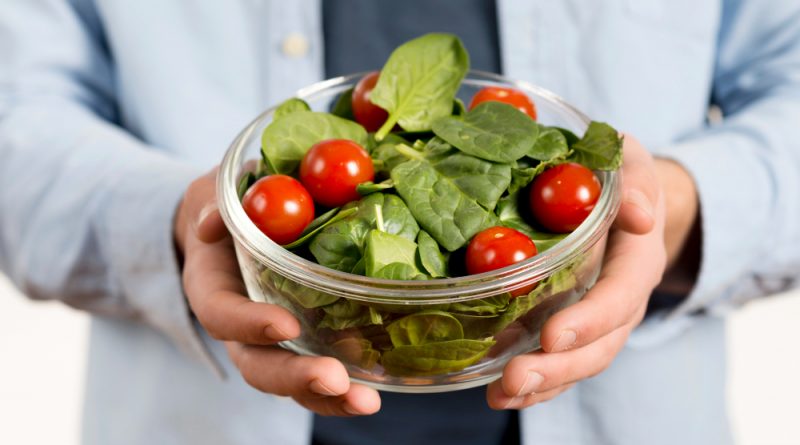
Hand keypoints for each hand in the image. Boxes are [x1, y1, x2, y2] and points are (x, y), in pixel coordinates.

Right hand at [174, 168, 380, 415]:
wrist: (237, 227)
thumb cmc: (231, 206)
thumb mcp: (216, 194)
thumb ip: (214, 206)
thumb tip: (212, 225)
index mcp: (212, 287)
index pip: (220, 313)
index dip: (249, 323)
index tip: (286, 326)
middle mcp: (240, 326)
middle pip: (258, 365)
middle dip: (295, 377)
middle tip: (334, 380)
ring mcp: (272, 342)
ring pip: (292, 381)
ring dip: (328, 398)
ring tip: (366, 402)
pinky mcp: (305, 342)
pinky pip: (321, 369)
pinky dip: (348, 385)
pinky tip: (380, 390)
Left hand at [487, 134, 692, 409]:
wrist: (623, 201)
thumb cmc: (619, 175)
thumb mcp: (632, 163)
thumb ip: (636, 183)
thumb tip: (638, 214)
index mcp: (636, 260)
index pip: (620, 295)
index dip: (590, 319)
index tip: (554, 335)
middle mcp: (620, 300)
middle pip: (599, 346)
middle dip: (558, 367)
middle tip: (515, 378)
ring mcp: (596, 321)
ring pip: (577, 364)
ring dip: (541, 385)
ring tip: (502, 395)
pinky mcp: (571, 328)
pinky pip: (557, 363)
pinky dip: (532, 384)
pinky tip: (498, 393)